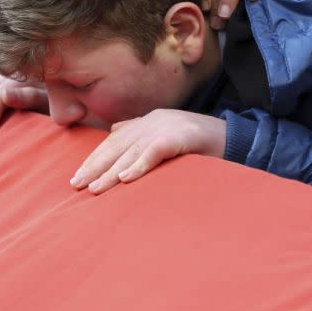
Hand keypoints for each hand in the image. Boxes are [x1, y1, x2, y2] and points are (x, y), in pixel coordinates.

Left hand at [69, 110, 225, 194]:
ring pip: (131, 150)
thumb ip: (142, 133)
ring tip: (95, 188)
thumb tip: (115, 131)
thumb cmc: (201, 143)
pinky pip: (155, 151)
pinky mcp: (180, 137)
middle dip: (95, 165)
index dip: (95, 158)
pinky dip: (139, 165)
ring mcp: (167, 127)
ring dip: (111, 171)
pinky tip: (125, 179)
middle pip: (117, 144)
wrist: (235, 137)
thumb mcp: (168, 136)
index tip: (78, 177)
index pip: (114, 141)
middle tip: (77, 184)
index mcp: (148, 122)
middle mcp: (153, 121)